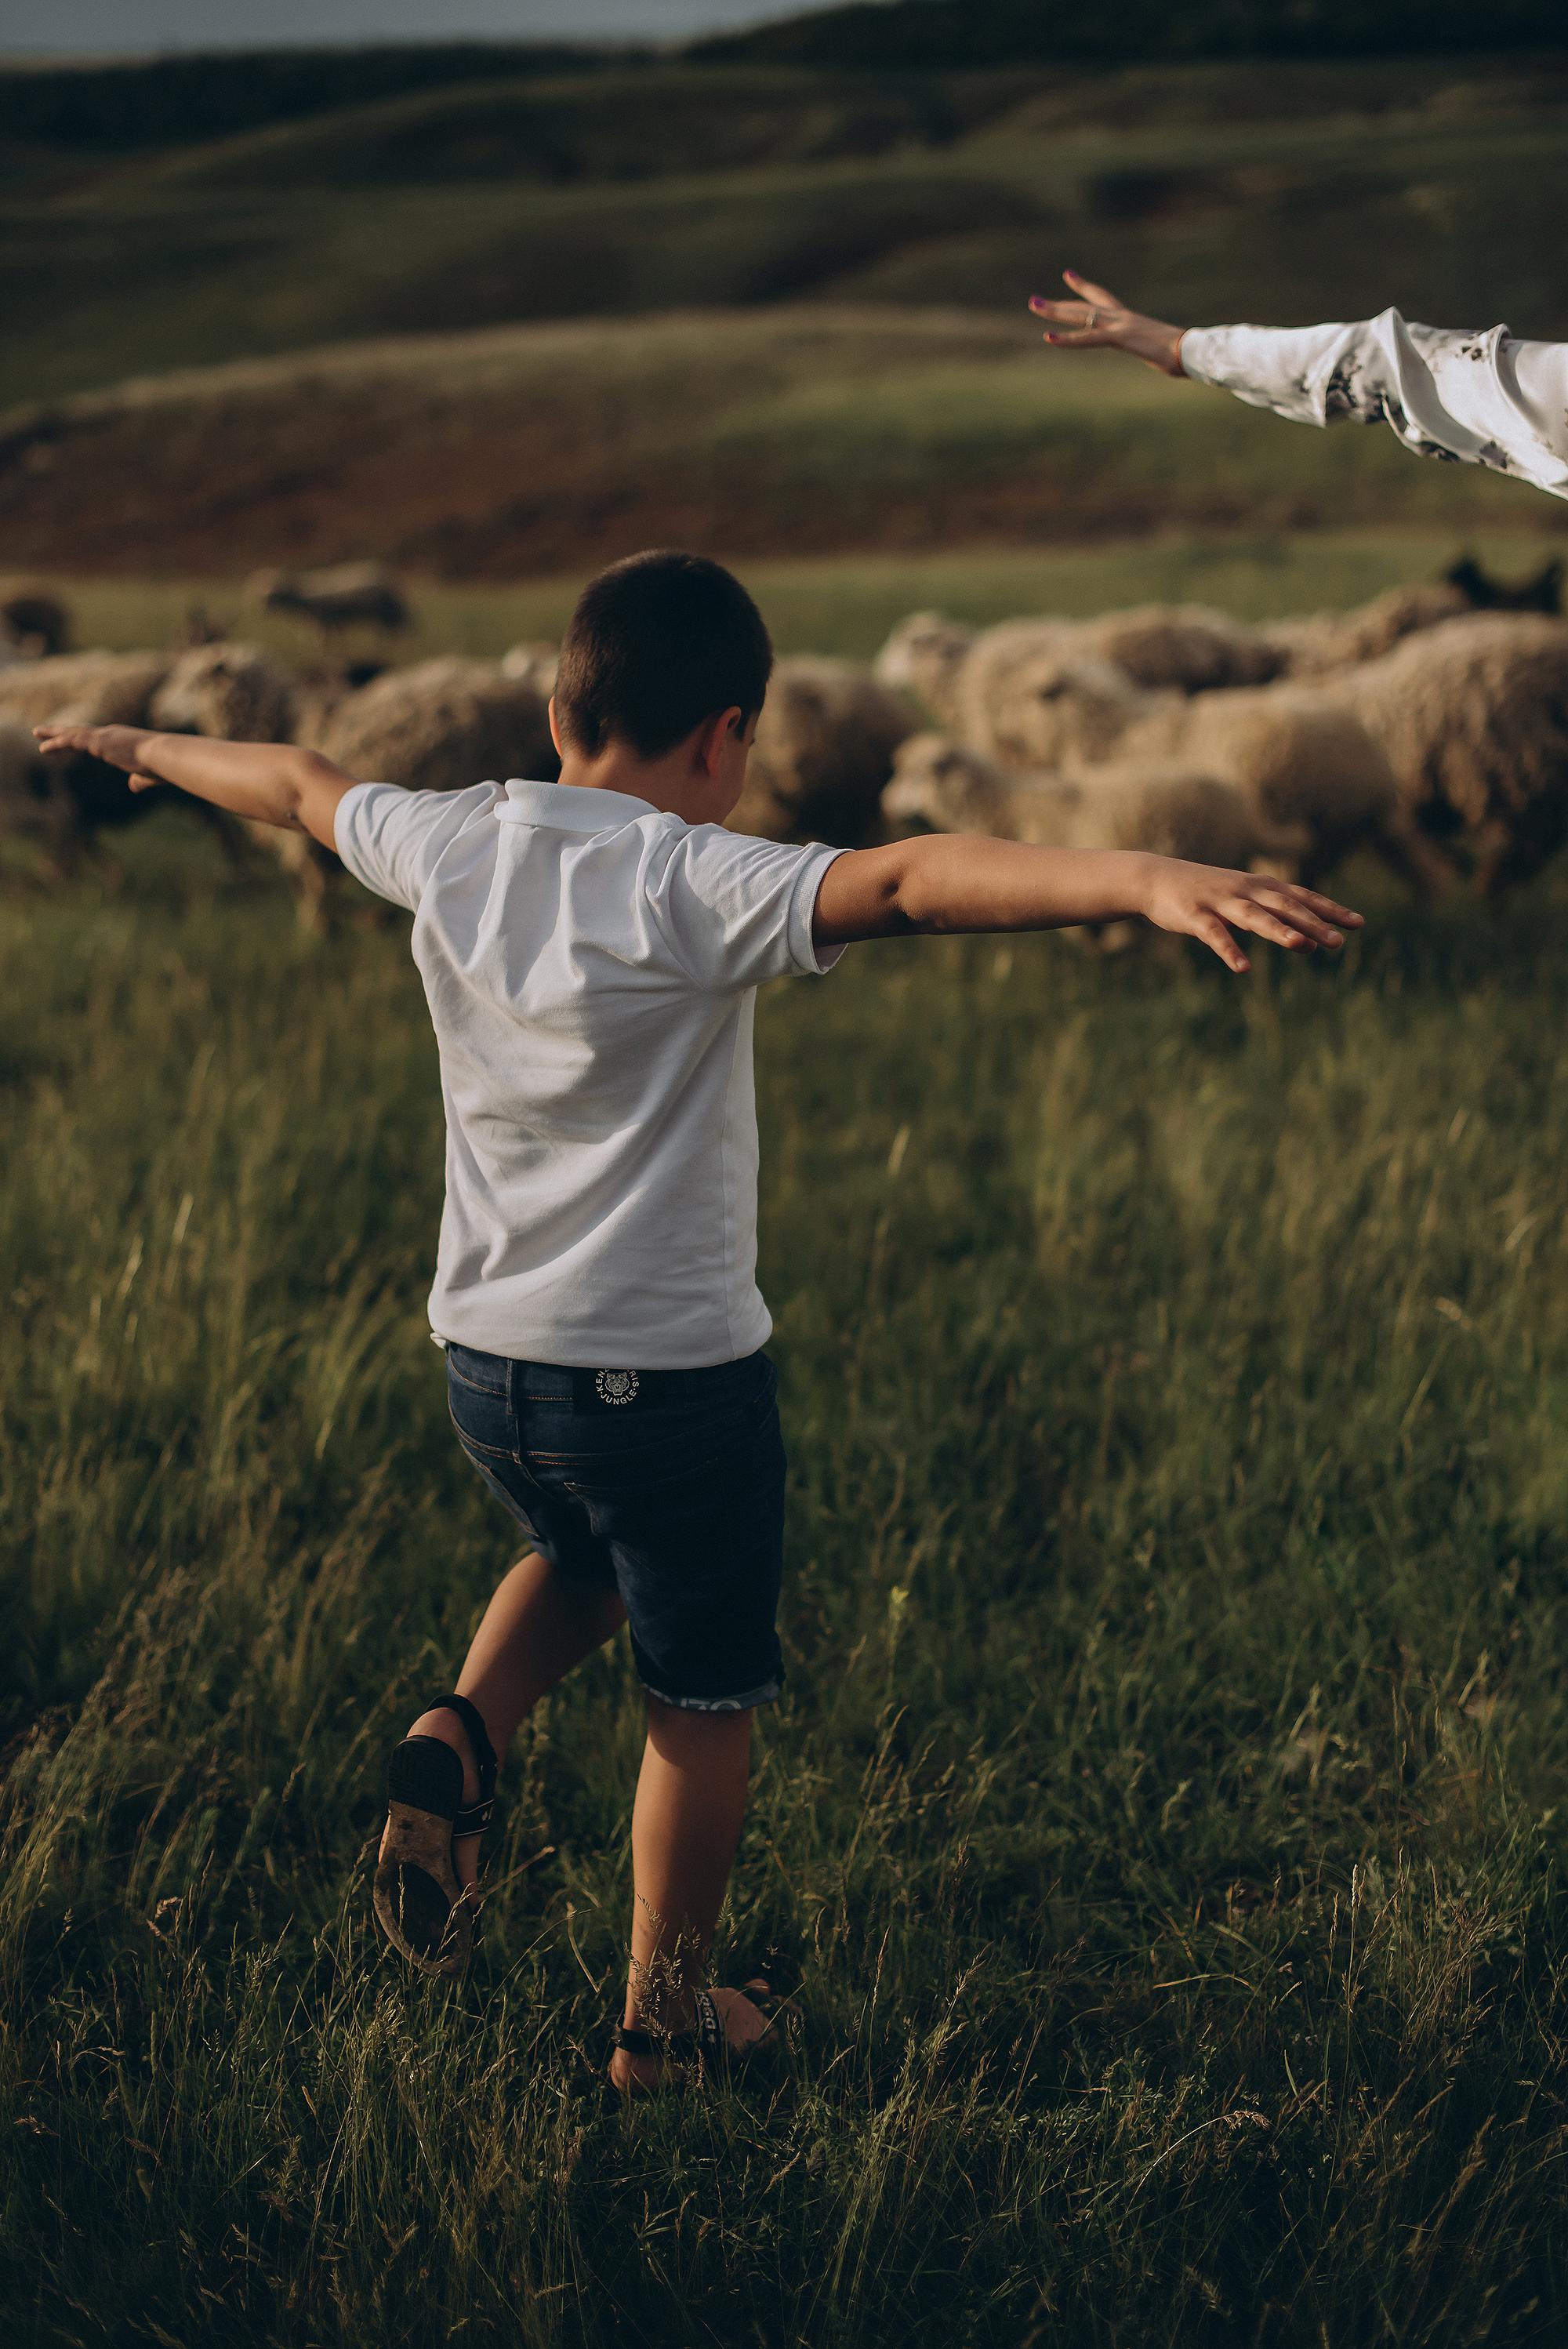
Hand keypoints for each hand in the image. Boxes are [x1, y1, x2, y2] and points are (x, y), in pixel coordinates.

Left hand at [35, 721, 162, 790]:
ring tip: (37, 734)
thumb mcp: (147, 775)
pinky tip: (44, 748)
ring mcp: (104, 737)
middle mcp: (110, 735)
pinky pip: (72, 740)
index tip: (68, 740)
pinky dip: (57, 743)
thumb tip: (133, 787)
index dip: (79, 739)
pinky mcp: (99, 742)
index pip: (94, 739)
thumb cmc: (161, 767)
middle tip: (43, 731)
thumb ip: (138, 781)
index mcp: (120, 741)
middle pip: (80, 731)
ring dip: (54, 734)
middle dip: (61, 731)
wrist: (164, 756)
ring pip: (73, 733)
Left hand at [1028, 272, 1186, 375]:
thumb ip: (1157, 351)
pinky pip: (1088, 337)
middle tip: (1033, 300)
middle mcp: (1122, 317)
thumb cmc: (1184, 354)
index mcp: (1130, 320)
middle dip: (1058, 304)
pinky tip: (1048, 338)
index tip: (1068, 275)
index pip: (1102, 298)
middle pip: (1084, 306)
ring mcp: (1120, 324)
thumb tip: (1170, 360)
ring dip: (1054, 312)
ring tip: (1032, 305)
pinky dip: (1067, 339)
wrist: (1193, 351)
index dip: (1083, 287)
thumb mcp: (1162, 351)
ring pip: (1081, 315)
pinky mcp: (1120, 337)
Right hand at [1138, 860, 1362, 973]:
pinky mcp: (1195, 916)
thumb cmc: (1205, 893)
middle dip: (1313, 923)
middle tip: (1339, 942)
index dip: (1330, 909)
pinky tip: (1243, 967)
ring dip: (1279, 931)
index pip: (1302, 897)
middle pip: (1285, 907)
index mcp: (1260, 887)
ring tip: (1303, 946)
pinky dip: (1229, 950)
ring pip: (1255, 917)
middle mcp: (1246, 891)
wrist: (1155, 878)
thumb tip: (1309, 940)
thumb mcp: (1244, 902)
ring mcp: (1220, 902)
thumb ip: (1275, 919)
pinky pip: (1214, 935)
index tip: (1358, 923)